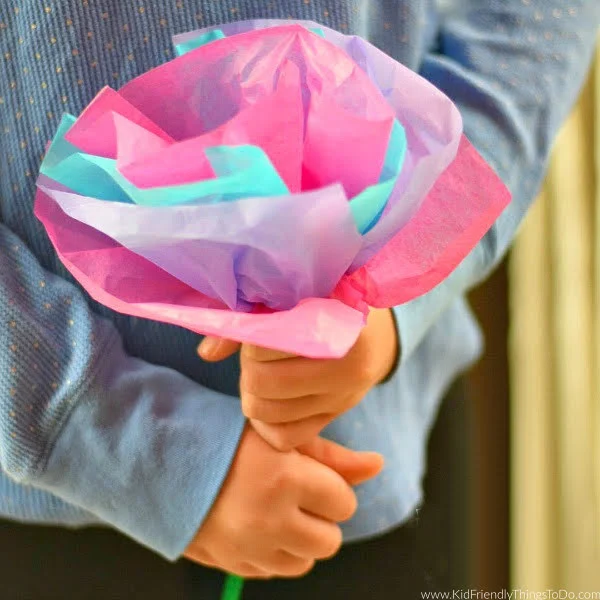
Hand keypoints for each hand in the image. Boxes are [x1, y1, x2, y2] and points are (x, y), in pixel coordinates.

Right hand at [184, 425, 383, 577]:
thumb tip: (379, 465)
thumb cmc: (228, 438)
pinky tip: (258, 525)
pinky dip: (275, 553)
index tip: (311, 476)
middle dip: (322, 517)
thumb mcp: (281, 436)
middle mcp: (271, 520)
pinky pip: (273, 572)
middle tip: (297, 494)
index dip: (331, 487)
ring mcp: (249, 548)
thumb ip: (334, 456)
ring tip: (277, 510)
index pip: (344, 502)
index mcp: (287, 479)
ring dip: (300, 539)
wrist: (165, 458)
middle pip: (330, 540)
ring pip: (305, 562)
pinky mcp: (232, 564)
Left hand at [198, 308, 398, 450]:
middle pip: (264, 382)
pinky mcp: (334, 418)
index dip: (252, 337)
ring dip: (253, 394)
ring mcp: (343, 399)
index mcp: (339, 328)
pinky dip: (267, 423)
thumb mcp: (296, 298)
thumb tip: (206, 354)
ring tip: (260, 374)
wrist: (371, 334)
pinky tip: (269, 400)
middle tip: (255, 355)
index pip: (269, 344)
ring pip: (271, 413)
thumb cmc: (326, 306)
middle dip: (249, 368)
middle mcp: (348, 369)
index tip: (258, 328)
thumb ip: (250, 319)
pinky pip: (286, 437)